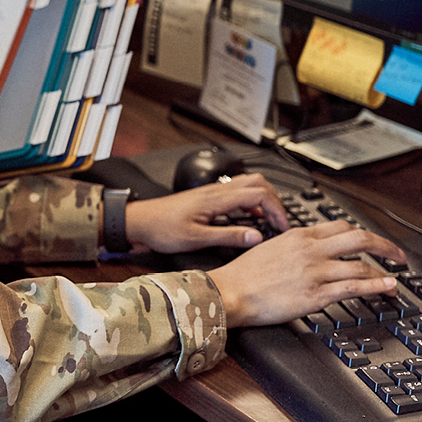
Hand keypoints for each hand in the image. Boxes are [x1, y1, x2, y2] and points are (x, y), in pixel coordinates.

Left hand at [122, 174, 289, 252]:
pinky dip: (250, 202)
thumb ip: (228, 236)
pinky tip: (250, 218)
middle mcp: (216, 191)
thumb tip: (257, 237)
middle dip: (275, 201)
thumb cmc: (161, 229)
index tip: (282, 226)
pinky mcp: (207, 197)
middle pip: (258, 183)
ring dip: (263, 199)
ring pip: (248, 184)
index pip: (258, 193)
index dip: (277, 208)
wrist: (139, 221)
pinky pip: (236, 192)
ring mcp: (212, 192)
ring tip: (270, 221)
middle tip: (280, 223)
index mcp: (216, 198)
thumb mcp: (196, 238)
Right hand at [207, 220, 407, 327]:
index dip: (364, 233)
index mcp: (299, 236)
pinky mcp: (316, 294)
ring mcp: (315, 271)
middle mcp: (311, 250)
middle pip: (359, 239)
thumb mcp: (270, 247)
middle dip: (385, 246)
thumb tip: (311, 250)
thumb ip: (295, 245)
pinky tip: (387, 287)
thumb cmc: (243, 274)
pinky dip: (375, 286)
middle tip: (398, 255)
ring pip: (361, 264)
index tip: (374, 242)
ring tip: (395, 279)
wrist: (230, 291)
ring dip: (383, 271)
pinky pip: (354, 287)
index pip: (341, 227)